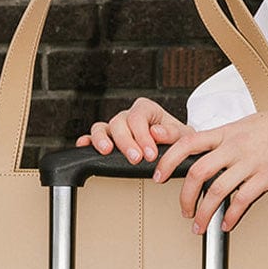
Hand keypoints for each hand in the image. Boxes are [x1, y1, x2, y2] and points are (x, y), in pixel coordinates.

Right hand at [76, 97, 194, 162]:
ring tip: (107, 151)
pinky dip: (87, 141)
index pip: (138, 118)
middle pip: (119, 123)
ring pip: (101, 127)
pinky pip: (93, 137)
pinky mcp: (108, 139)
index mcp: (146, 109)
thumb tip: (156, 132)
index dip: (143, 136)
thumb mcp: (183, 135)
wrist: (176, 147)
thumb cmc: (178, 140)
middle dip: (126, 142)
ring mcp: (116, 127)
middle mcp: (128, 116)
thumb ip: (172, 133)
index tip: (150, 154)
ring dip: (102, 139)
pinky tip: (84, 147)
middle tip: (135, 159)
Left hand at [152, 93, 267, 232]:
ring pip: (216, 190)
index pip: (187, 143)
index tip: (158, 175)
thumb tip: (216, 151)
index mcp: (227, 132)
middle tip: (182, 211)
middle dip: (184, 196)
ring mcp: (251, 160)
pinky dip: (231, 216)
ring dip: (203, 212)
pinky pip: (243, 199)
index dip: (168, 160)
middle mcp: (235, 145)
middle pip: (196, 171)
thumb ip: (230, 138)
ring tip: (199, 226)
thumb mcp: (249, 124)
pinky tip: (226, 224)